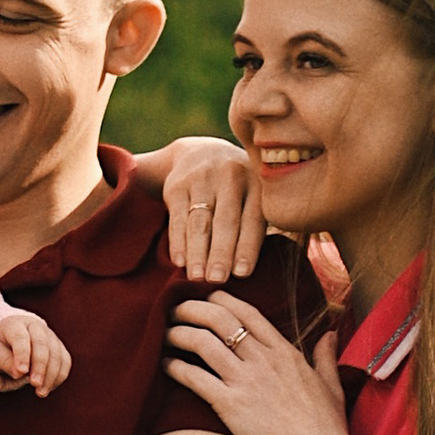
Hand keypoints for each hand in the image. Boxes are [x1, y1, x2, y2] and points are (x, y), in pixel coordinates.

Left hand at [0, 309, 72, 395]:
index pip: (20, 337)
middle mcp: (35, 326)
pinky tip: (49, 388)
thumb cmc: (1, 348)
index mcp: (15, 324)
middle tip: (35, 384)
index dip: (22, 354)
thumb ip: (4, 362)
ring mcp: (50, 335)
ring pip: (56, 354)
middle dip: (40, 366)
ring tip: (40, 392)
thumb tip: (19, 373)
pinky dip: (59, 376)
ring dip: (51, 375)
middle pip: (42, 344)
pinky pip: (65, 361)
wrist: (12, 341)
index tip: (21, 372)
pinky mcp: (59, 347)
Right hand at [139, 138, 265, 286]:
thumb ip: (257, 224)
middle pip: (225, 221)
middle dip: (220, 253)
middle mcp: (231, 176)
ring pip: (199, 222)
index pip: (252, 219)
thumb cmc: (236, 191)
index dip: (247, 247)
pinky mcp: (178, 185)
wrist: (202, 154)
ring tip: (196, 278)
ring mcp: (203, 178)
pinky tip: (179, 262)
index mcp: (257, 182)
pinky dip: (178, 242)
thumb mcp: (253, 196)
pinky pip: (177, 218)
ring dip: (197, 252)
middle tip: (217, 281)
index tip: (241, 274)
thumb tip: (249, 272)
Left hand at [165, 291, 354, 434]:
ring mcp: (246, 381)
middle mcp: (263, 360)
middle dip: (193, 308)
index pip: (248, 313)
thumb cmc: (326, 427)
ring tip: (164, 333)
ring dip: (179, 333)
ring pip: (203, 343)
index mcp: (286, 352)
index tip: (207, 296)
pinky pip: (195, 378)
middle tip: (176, 309)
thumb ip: (325, 356)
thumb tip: (330, 334)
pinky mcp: (230, 406)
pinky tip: (165, 364)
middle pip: (220, 320)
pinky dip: (175, 367)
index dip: (223, 299)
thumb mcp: (331, 384)